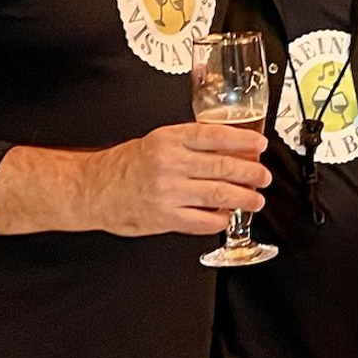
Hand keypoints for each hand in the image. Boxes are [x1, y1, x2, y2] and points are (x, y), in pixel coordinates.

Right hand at [85, 122, 271, 235]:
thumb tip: (233, 150)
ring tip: (256, 200)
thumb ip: (192, 144)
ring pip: (220, 195)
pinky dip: (221, 220)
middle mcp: (170, 164)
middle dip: (252, 173)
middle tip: (264, 176)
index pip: (216, 136)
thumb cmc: (128, 164)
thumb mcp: (159, 141)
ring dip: (244, 198)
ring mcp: (168, 192)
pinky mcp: (165, 217)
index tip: (260, 145)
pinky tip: (227, 217)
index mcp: (170, 140)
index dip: (244, 140)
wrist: (93, 189)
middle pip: (224, 167)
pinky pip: (203, 221)